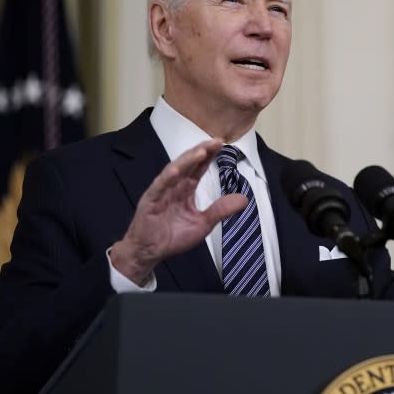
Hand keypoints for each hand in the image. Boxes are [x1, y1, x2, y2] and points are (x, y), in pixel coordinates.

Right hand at [110, 139, 247, 284]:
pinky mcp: (150, 201)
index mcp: (185, 189)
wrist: (150, 252)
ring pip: (174, 170)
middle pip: (188, 164)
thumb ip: (221, 210)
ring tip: (201, 151)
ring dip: (187, 160)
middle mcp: (173, 186)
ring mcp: (161, 192)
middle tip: (216, 141)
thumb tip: (244, 199)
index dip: (209, 156)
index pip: (198, 168)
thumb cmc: (172, 236)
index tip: (221, 144)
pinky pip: (159, 187)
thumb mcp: (203, 224)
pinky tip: (176, 170)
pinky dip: (167, 178)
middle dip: (202, 151)